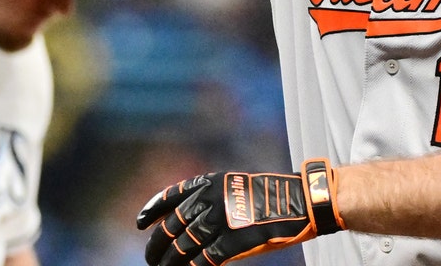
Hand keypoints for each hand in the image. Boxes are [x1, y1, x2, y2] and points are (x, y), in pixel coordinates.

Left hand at [136, 159, 343, 265]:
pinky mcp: (235, 239)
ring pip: (185, 245)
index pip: (171, 196)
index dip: (151, 210)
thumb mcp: (234, 188)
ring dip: (171, 261)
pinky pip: (207, 259)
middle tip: (151, 259)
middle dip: (157, 245)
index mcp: (210, 182)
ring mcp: (223, 219)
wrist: (300, 201)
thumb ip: (210, 200)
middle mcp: (211, 198)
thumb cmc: (270, 197)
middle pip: (172, 226)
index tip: (140, 224)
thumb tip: (183, 222)